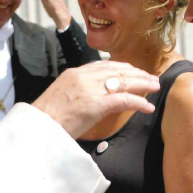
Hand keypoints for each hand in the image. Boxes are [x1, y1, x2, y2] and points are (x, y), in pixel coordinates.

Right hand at [32, 61, 158, 138]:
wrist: (36, 127)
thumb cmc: (47, 117)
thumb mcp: (62, 95)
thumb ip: (77, 90)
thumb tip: (91, 96)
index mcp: (75, 73)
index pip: (104, 65)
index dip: (123, 68)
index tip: (134, 72)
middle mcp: (84, 76)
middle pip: (118, 70)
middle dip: (137, 74)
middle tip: (151, 78)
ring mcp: (90, 89)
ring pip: (123, 82)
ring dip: (143, 84)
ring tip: (155, 87)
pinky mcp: (96, 104)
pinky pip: (124, 100)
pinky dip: (138, 102)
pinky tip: (147, 107)